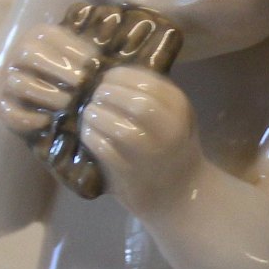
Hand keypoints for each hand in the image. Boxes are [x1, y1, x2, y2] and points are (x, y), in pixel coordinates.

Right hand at [0, 23, 98, 138]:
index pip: (51, 37)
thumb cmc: (65, 74)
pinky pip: (13, 112)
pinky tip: (49, 121)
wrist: (28, 94)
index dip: (74, 52)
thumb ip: (91, 54)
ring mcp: (6, 80)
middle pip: (30, 55)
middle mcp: (17, 54)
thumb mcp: (77, 57)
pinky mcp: (1, 105)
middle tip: (82, 86)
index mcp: (37, 36)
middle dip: (59, 71)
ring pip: (21, 84)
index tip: (94, 66)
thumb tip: (118, 51)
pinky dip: (31, 119)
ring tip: (69, 104)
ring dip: (48, 95)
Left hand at [79, 66, 202, 214]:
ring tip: (90, 114)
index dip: (121, 76)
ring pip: (117, 127)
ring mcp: (150, 155)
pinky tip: (88, 134)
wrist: (180, 195)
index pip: (148, 81)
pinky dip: (91, 137)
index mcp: (180, 109)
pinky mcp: (129, 174)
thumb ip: (151, 96)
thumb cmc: (171, 150)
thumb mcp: (173, 117)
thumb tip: (109, 72)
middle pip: (135, 103)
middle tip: (96, 97)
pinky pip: (104, 149)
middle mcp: (169, 131)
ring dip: (96, 115)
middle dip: (107, 95)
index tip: (107, 78)